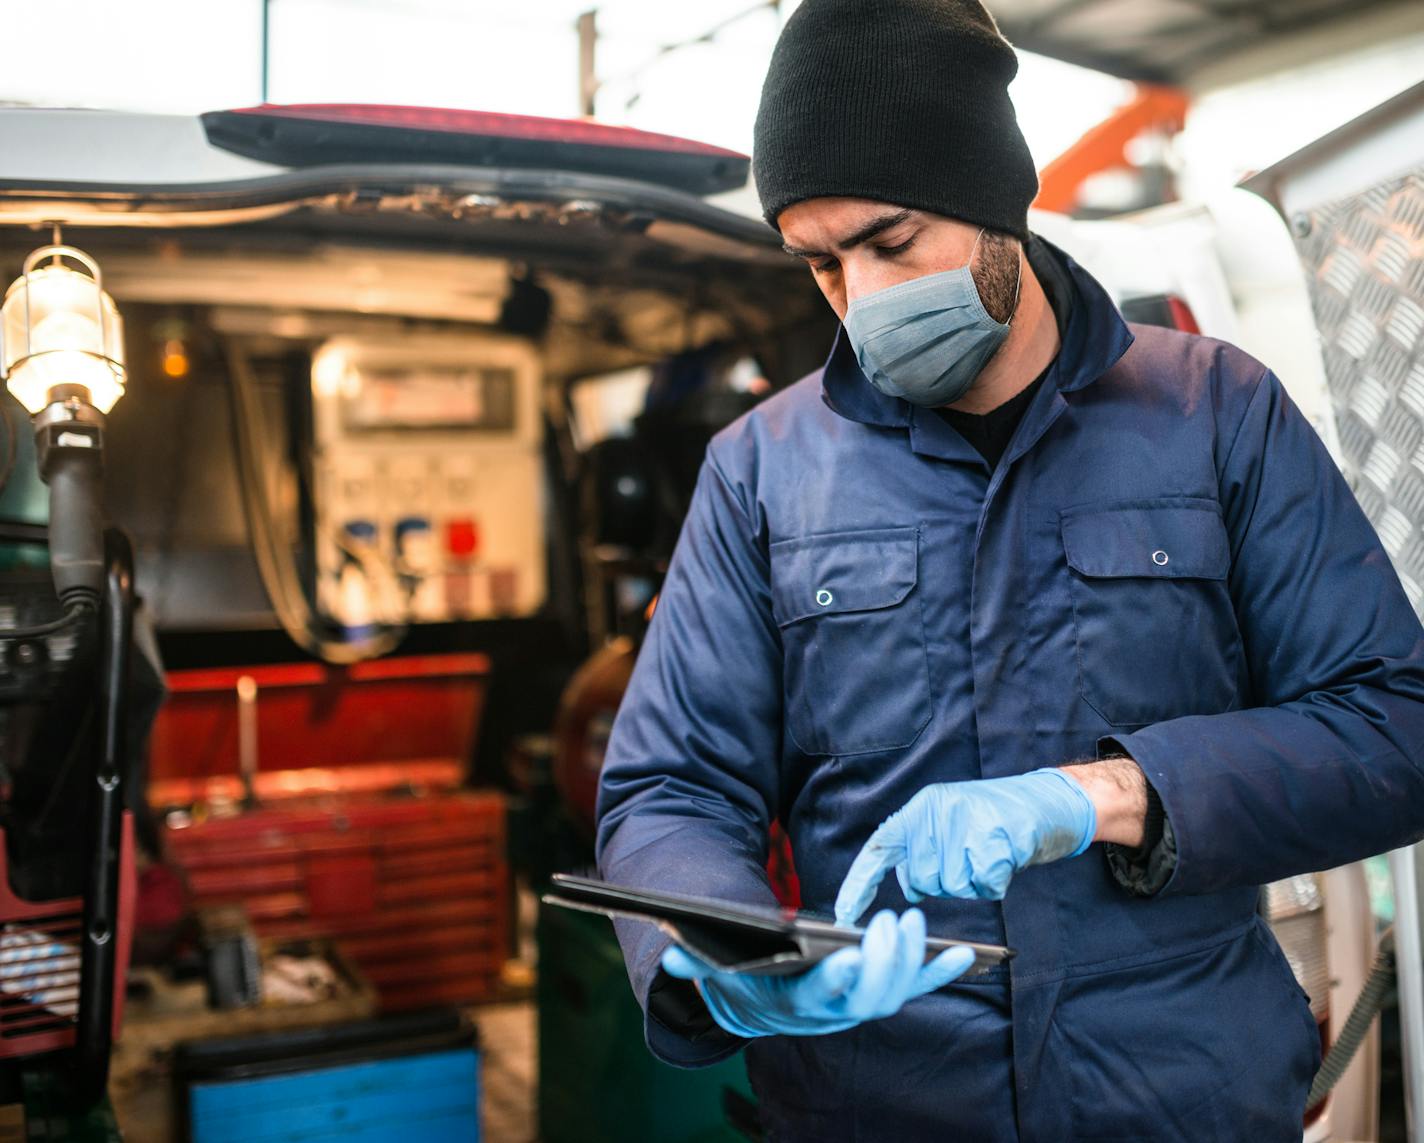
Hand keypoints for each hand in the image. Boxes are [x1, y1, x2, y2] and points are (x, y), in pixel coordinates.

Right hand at [659, 908, 974, 1038]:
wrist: (761, 1000)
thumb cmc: (741, 975)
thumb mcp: (715, 968)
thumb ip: (696, 964)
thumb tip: (671, 958)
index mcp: (795, 1004)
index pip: (818, 998)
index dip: (835, 982)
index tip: (847, 958)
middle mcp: (833, 1013)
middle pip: (868, 997)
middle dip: (885, 962)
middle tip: (893, 920)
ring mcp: (860, 1003)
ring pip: (895, 993)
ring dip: (915, 962)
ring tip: (920, 922)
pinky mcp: (880, 991)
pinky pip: (917, 986)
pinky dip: (942, 973)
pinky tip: (969, 955)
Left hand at [835, 768, 1095, 923]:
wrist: (1047, 801)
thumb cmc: (996, 819)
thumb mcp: (949, 822)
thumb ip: (924, 848)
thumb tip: (909, 887)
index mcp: (921, 808)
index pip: (879, 847)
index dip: (859, 882)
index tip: (844, 913)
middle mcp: (938, 812)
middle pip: (921, 878)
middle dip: (943, 881)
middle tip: (969, 857)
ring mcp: (966, 824)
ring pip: (951, 886)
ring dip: (971, 882)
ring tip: (988, 854)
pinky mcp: (994, 840)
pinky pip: (983, 887)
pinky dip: (995, 883)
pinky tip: (1004, 858)